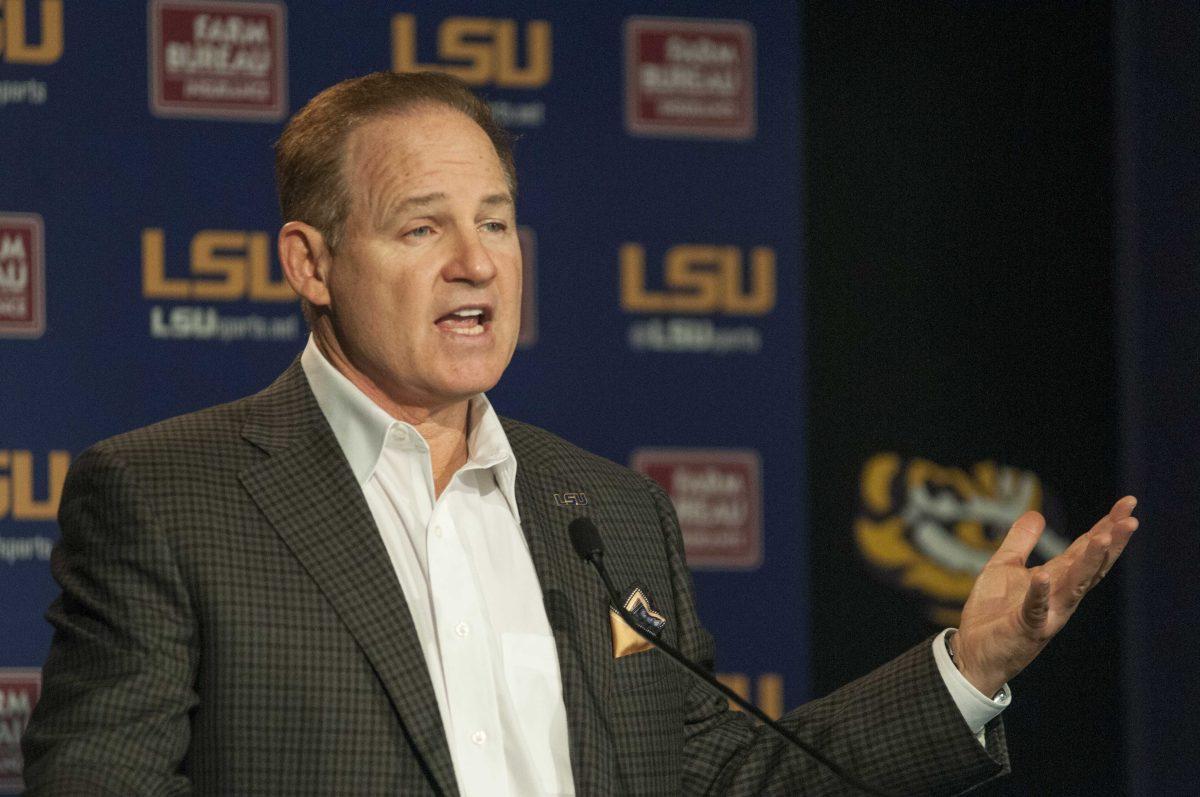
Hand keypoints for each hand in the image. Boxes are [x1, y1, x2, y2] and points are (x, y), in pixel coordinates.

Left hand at [953, 496, 1138, 695]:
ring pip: (1073, 586)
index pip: (1086, 550)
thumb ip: (1021, 542)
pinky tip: (1044, 575)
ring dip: (1088, 562)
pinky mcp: (1026, 628)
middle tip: (1130, 519)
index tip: (1127, 504)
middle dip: (1110, 543)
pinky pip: (1034, 609)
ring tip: (1103, 537)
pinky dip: (1040, 593)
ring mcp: (1047, 614)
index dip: (1106, 527)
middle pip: (1090, 566)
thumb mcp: (1004, 567)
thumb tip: (1036, 514)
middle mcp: (1059, 597)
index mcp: (1056, 580)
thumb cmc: (993, 612)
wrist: (973, 652)